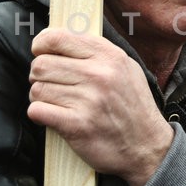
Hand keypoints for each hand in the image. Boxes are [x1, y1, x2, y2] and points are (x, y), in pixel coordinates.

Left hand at [27, 29, 172, 185]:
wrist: (148, 147)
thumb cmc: (133, 107)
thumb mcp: (126, 68)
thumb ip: (97, 52)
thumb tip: (62, 40)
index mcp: (108, 56)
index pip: (57, 38)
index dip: (41, 44)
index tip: (40, 52)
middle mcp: (98, 74)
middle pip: (42, 64)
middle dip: (38, 75)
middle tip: (48, 84)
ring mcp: (88, 100)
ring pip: (37, 89)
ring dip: (40, 97)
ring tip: (55, 102)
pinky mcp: (77, 125)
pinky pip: (37, 111)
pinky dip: (39, 114)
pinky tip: (52, 116)